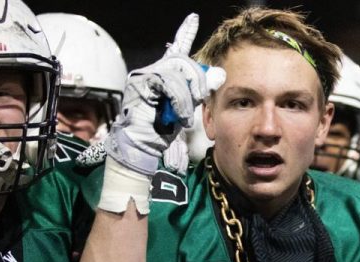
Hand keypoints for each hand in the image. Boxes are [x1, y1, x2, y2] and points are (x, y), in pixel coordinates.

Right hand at [104, 14, 223, 175]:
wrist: (144, 144)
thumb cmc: (162, 129)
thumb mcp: (186, 107)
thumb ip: (199, 90)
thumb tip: (218, 73)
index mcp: (164, 75)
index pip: (177, 50)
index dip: (185, 33)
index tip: (193, 18)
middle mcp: (152, 71)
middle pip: (182, 61)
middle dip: (197, 79)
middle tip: (200, 97)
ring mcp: (144, 77)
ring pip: (177, 73)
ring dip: (187, 96)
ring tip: (184, 114)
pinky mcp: (141, 85)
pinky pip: (168, 84)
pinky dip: (178, 101)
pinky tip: (178, 115)